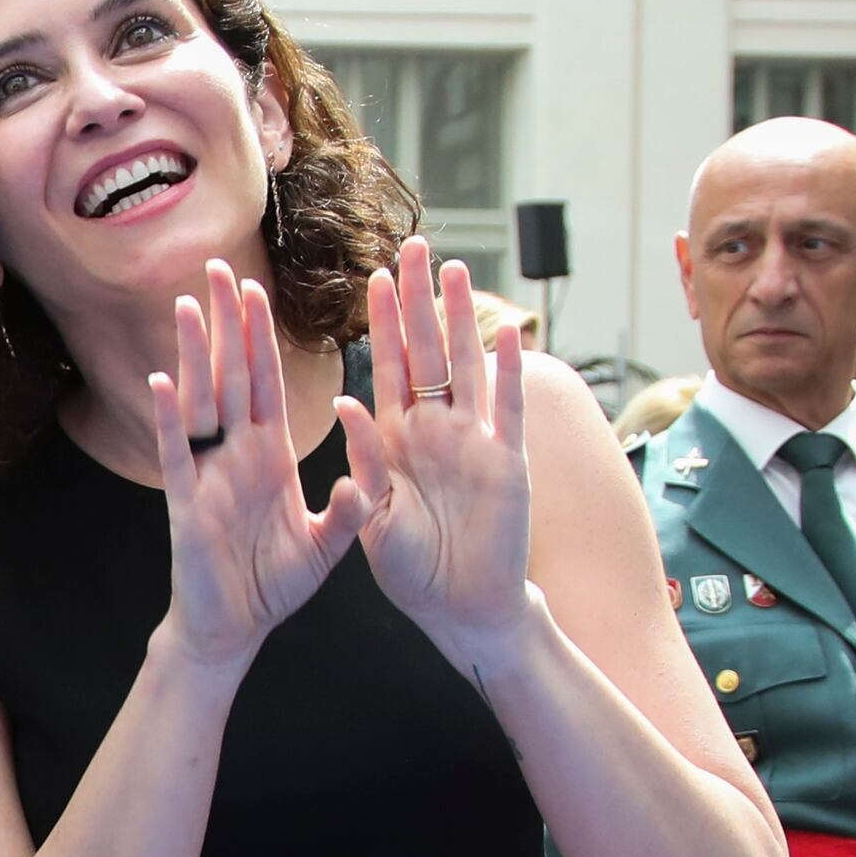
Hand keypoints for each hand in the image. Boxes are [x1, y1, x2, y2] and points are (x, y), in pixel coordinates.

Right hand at [148, 261, 369, 667]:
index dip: (263, 338)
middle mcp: (238, 456)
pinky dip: (169, 420)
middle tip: (216, 269)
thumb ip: (349, 509)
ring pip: (202, 402)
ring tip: (186, 305)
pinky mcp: (188, 505)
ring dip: (194, 353)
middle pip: (232, 376)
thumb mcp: (327, 544)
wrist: (235, 630)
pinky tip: (161, 382)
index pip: (268, 384)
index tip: (258, 290)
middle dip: (226, 324)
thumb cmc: (275, 586)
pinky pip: (178, 455)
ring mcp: (210, 476)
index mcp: (273, 457)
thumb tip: (362, 479)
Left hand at [336, 240, 533, 662]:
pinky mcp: (507, 464)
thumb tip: (345, 402)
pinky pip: (508, 410)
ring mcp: (474, 442)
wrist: (461, 609)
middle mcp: (434, 431)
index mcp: (395, 441)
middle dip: (419, 300)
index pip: (386, 368)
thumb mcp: (373, 518)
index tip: (373, 277)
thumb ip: (365, 462)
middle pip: (426, 352)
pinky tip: (509, 333)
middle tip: (416, 247)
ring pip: (467, 367)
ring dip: (462, 320)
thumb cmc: (413, 569)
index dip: (381, 324)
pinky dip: (510, 373)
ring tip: (455, 271)